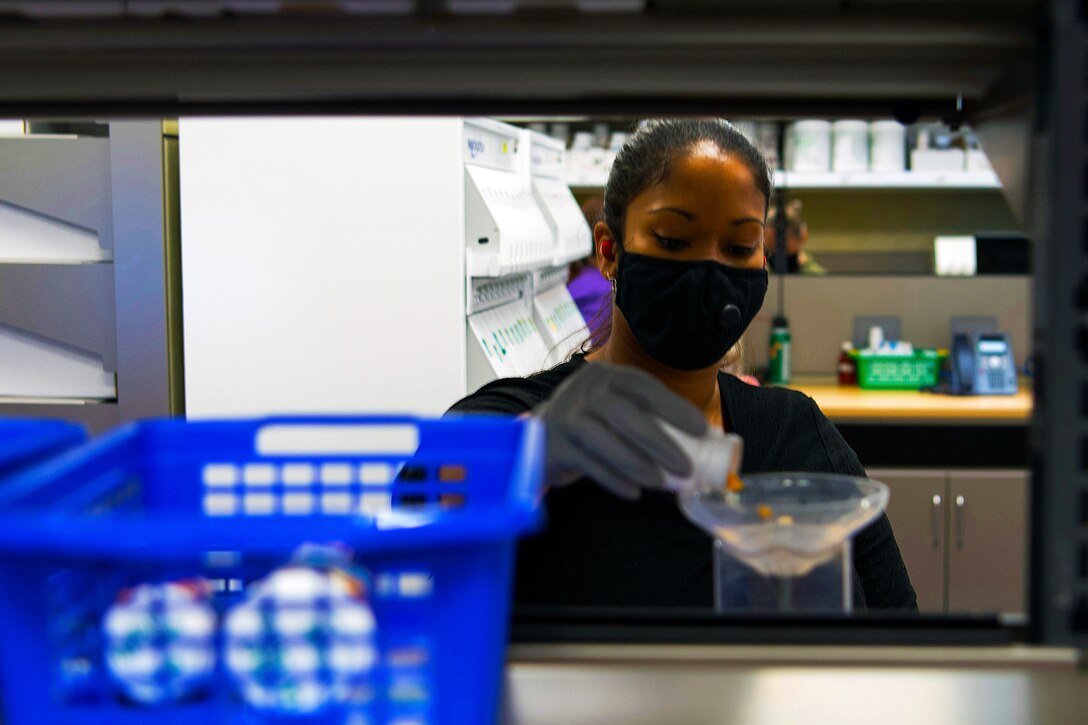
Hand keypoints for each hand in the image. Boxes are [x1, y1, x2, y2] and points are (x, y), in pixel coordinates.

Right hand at [533, 363, 708, 499]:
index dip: (674, 407)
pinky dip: (613, 479)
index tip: (702, 430)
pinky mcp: (555, 444)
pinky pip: (588, 464)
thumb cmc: (593, 423)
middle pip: (623, 414)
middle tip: (686, 467)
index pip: (643, 387)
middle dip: (659, 442)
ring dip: (637, 464)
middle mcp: (583, 390)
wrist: (538, 435)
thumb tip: (703, 441)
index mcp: (606, 376)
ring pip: (604, 441)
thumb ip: (648, 417)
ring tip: (661, 483)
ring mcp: (565, 416)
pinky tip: (633, 492)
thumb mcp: (616, 408)